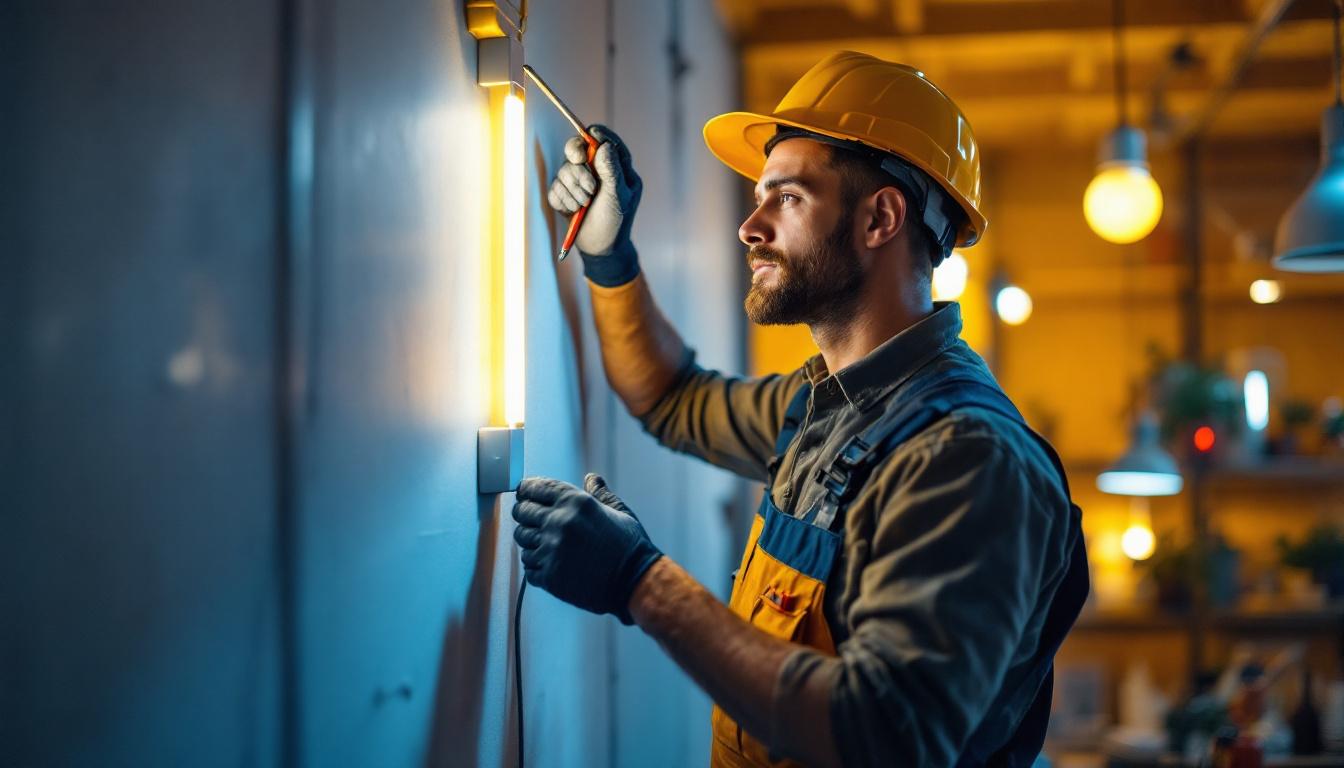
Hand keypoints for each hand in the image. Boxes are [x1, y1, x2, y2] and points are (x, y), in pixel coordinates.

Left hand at [511, 473, 661, 624]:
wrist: (634, 582)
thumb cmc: (629, 546)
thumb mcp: (619, 511)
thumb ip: (600, 493)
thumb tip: (591, 477)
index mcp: (575, 502)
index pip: (535, 488)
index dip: (526, 490)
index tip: (524, 494)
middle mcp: (559, 522)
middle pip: (521, 512)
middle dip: (524, 514)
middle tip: (531, 519)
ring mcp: (551, 550)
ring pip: (521, 540)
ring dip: (530, 540)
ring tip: (546, 544)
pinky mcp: (549, 575)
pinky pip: (528, 566)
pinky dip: (536, 565)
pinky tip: (551, 563)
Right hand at [545, 125, 642, 286]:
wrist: (600, 248)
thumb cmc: (616, 222)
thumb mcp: (618, 197)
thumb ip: (612, 171)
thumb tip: (604, 145)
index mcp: (616, 165)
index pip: (603, 139)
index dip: (594, 135)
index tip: (589, 138)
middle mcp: (595, 169)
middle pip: (577, 148)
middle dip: (577, 160)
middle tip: (579, 164)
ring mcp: (578, 180)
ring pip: (564, 169)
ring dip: (573, 188)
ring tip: (584, 205)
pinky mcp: (564, 193)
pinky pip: (554, 187)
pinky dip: (563, 199)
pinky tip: (574, 211)